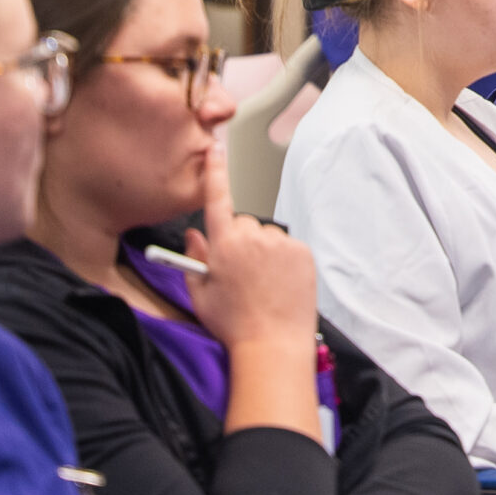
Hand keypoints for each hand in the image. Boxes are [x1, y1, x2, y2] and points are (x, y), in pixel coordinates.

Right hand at [181, 139, 317, 354]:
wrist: (272, 345)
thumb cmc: (233, 324)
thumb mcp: (200, 294)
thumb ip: (193, 260)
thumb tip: (194, 237)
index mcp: (223, 244)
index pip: (217, 198)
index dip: (215, 172)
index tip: (215, 150)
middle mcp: (253, 237)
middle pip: (242, 223)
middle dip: (238, 240)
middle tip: (238, 272)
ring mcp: (280, 243)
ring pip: (266, 236)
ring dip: (262, 250)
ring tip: (260, 283)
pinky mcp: (302, 252)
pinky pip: (287, 246)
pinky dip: (282, 260)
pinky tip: (277, 284)